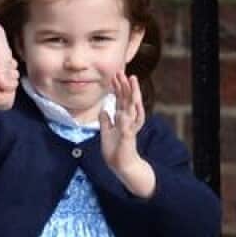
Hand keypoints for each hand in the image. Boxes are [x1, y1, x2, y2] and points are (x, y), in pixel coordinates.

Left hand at [101, 73, 154, 197]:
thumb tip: (103, 110)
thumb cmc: (116, 148)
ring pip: (132, 107)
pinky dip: (125, 119)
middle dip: (125, 85)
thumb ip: (106, 121)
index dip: (118, 87)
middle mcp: (128, 120)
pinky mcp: (128, 137)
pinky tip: (123, 110)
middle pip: (127, 99)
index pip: (121, 99)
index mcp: (122, 118)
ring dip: (131, 94)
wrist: (122, 164)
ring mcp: (129, 128)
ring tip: (131, 82)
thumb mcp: (106, 132)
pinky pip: (127, 126)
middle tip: (122, 71)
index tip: (115, 75)